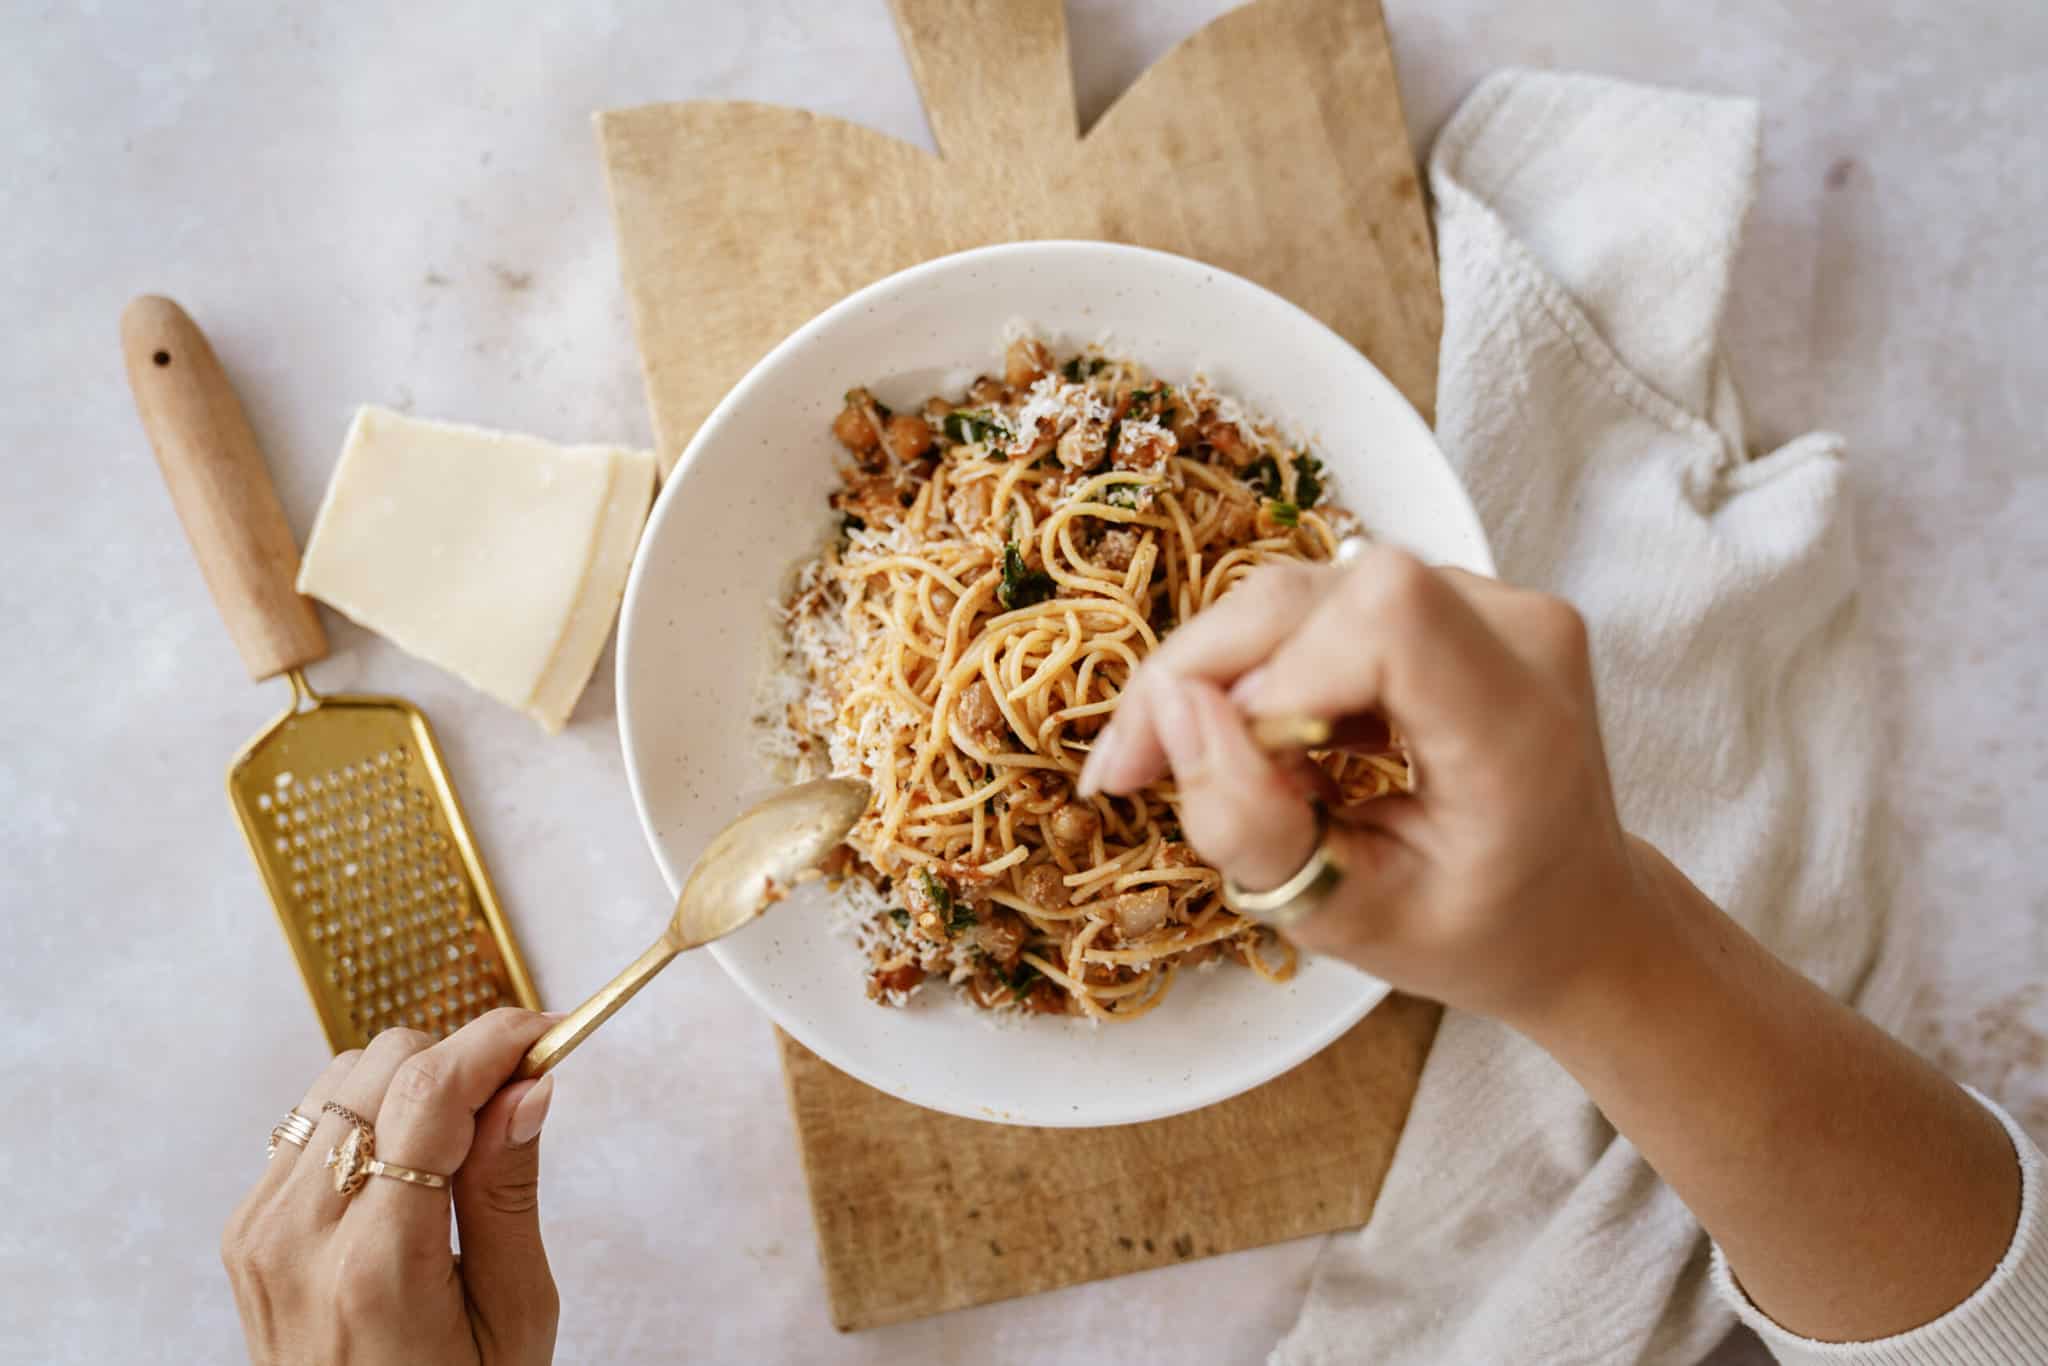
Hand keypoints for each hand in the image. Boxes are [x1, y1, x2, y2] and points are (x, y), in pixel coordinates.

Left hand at [223, 1010, 560, 1365]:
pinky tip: (409, 1163)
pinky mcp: (247, 1227)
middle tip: (516, 1093)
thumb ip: (510, 1192)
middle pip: (383, 1063)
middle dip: (460, 1058)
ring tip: (463, 1135)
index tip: (546, 1034)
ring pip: (344, 1075)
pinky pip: (313, 1119)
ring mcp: (260, 1230)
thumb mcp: (514, 1316)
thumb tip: (527, 1086)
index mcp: (376, 1267)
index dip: (496, 1042)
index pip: (430, 1094)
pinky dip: (370, 1113)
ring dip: (413, 1081)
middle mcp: (299, 1237)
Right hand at [1079, 546, 1644, 1029]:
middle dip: (1202, 670)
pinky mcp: (1459, 592)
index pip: (1383, 618)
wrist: (1575, 911)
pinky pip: (1323, 596)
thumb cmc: (1470, 931)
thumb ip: (1252, 826)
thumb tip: (1171, 710)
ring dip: (1225, 671)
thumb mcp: (1345, 920)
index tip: (1211, 762)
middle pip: (1312, 589)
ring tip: (1211, 765)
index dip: (1272, 673)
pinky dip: (1264, 662)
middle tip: (1135, 767)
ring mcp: (1494, 599)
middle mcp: (1519, 634)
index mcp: (1517, 731)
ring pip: (1301, 588)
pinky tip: (1264, 737)